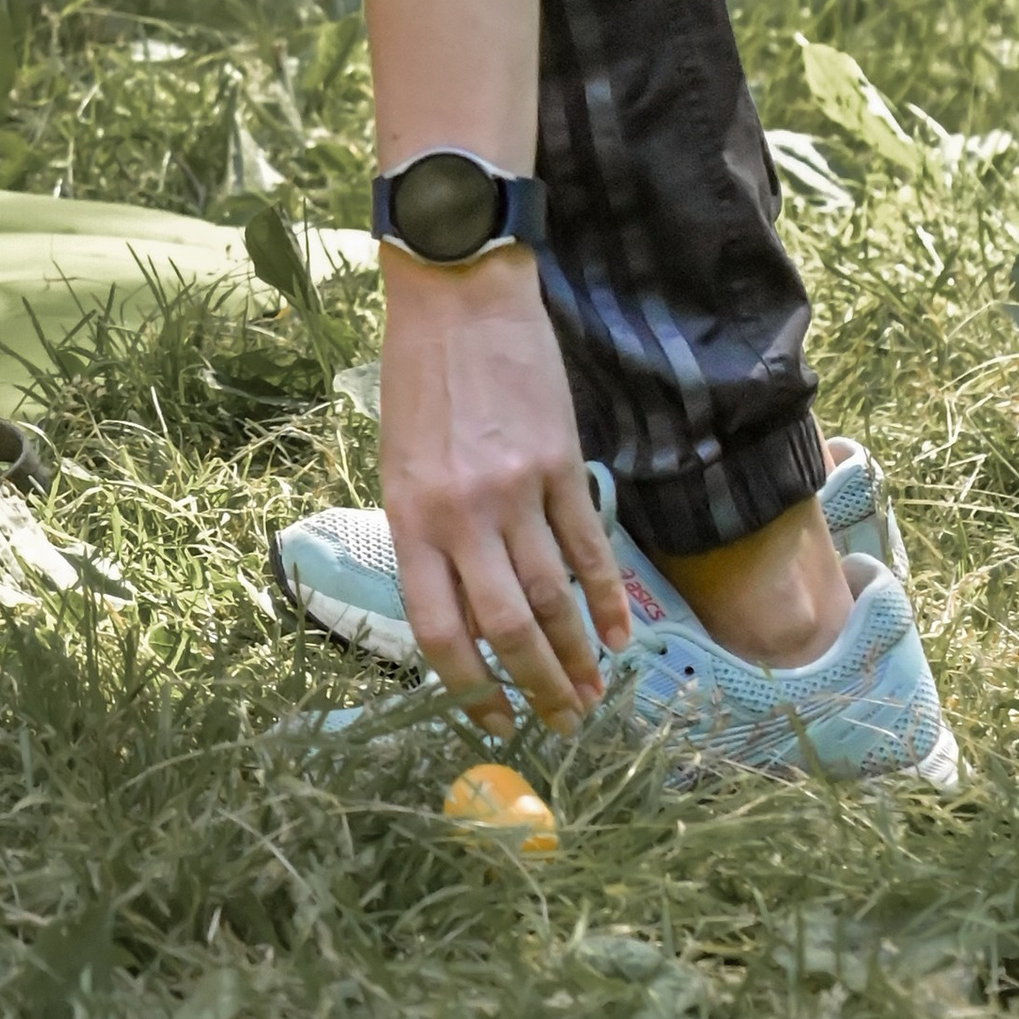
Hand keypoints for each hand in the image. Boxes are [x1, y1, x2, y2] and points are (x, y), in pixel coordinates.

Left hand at [377, 248, 631, 736]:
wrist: (457, 293)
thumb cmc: (418, 379)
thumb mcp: (399, 461)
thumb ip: (428, 534)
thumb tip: (465, 611)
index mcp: (409, 516)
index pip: (439, 629)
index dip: (469, 688)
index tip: (492, 720)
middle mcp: (462, 513)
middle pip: (504, 627)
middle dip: (536, 688)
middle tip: (562, 724)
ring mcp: (517, 490)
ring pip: (553, 597)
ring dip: (577, 657)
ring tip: (592, 696)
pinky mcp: (562, 464)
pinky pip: (590, 548)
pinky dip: (607, 600)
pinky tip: (619, 637)